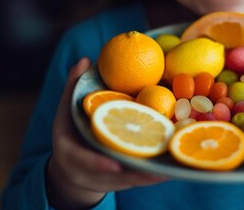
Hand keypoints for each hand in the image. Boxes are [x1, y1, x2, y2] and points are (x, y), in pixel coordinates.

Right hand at [46, 58, 168, 207]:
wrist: (70, 169)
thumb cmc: (69, 133)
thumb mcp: (66, 110)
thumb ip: (73, 86)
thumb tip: (86, 59)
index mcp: (71, 154)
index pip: (84, 161)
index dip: (99, 164)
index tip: (114, 164)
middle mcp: (88, 174)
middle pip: (114, 178)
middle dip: (135, 174)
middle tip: (155, 164)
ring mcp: (107, 182)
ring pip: (131, 181)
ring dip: (152, 175)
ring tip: (173, 164)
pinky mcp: (122, 183)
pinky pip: (140, 179)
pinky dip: (156, 175)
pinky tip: (177, 166)